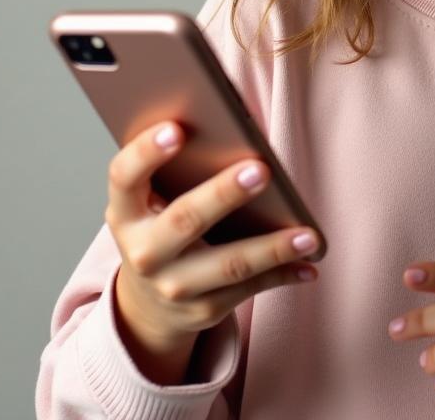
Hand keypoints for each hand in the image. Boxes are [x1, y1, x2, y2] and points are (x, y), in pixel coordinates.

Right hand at [106, 120, 321, 351]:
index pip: (124, 177)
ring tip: (308, 235)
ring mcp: (172, 286)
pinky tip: (309, 263)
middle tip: (261, 170)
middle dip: (224, 194)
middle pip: (184, 220)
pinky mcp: (203, 309)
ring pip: (228, 265)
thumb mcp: (154, 200)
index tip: (176, 128)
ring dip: (271, 249)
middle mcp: (143, 252)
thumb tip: (235, 126)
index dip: (146, 152)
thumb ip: (179, 167)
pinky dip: (283, 273)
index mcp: (126, 212)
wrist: (148, 302)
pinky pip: (250, 289)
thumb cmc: (162, 225)